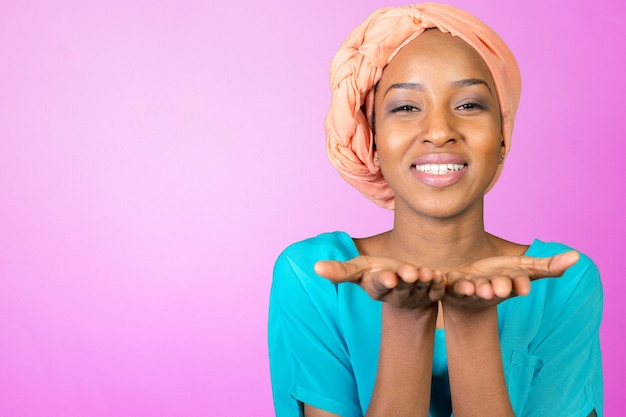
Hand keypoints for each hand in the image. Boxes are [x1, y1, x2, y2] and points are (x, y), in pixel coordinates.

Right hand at [314, 256, 445, 308]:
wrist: (404, 285)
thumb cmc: (377, 272)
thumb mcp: (359, 270)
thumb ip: (340, 270)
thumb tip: (314, 267)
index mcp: (376, 286)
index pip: (379, 284)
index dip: (384, 281)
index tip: (389, 277)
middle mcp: (397, 293)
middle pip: (402, 287)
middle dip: (406, 280)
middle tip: (410, 272)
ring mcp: (416, 293)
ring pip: (421, 288)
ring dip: (425, 280)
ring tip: (427, 273)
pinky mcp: (433, 292)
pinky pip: (438, 289)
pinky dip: (440, 283)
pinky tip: (442, 275)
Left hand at [443, 251, 579, 308]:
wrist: (467, 292)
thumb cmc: (499, 277)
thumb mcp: (524, 268)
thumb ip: (547, 266)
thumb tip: (577, 256)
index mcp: (509, 285)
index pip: (517, 285)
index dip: (520, 285)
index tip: (524, 287)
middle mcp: (489, 290)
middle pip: (494, 289)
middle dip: (498, 288)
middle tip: (501, 288)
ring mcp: (468, 290)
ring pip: (471, 290)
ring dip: (473, 289)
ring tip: (475, 288)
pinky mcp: (449, 286)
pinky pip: (445, 285)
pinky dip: (444, 282)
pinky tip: (442, 277)